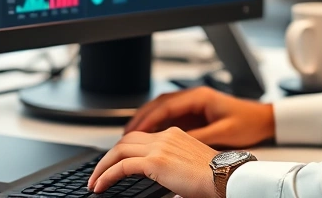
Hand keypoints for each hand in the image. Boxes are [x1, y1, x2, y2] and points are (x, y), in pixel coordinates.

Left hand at [89, 127, 217, 196]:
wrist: (226, 178)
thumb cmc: (215, 178)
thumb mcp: (189, 167)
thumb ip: (172, 167)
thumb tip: (162, 179)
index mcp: (174, 135)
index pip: (140, 138)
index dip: (123, 150)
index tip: (113, 164)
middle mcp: (165, 136)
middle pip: (126, 140)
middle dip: (107, 157)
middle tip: (98, 173)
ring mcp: (159, 147)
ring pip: (119, 151)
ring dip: (102, 166)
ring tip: (95, 182)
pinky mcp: (155, 161)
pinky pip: (121, 166)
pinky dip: (107, 175)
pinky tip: (100, 186)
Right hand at [125, 86, 274, 147]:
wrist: (264, 120)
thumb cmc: (248, 123)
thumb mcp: (223, 133)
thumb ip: (199, 137)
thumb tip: (175, 144)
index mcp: (199, 98)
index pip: (165, 106)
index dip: (146, 120)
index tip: (132, 132)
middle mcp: (193, 97)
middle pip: (158, 106)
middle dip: (139, 120)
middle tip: (123, 136)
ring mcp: (193, 105)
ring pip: (161, 111)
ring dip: (145, 122)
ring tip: (129, 138)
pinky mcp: (195, 114)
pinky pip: (169, 118)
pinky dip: (156, 127)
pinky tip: (148, 139)